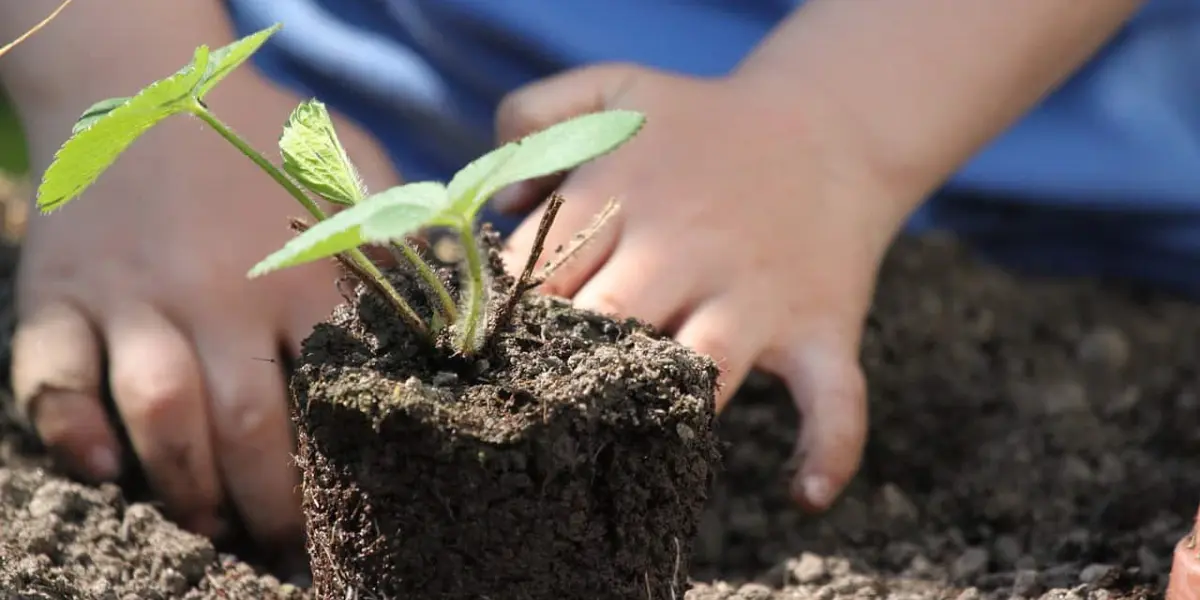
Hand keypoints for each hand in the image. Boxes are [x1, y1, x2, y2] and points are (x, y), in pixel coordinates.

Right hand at [10, 75, 399, 564]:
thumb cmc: (256, 135)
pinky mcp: (59, 293)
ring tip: (210, 529)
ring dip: (185, 488)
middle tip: (283, 549)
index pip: (333, 393)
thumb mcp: (344, 165)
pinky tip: (103, 472)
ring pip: (159, 415)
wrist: (135, 77)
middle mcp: (216, 291)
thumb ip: (395, 230)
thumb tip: (458, 291)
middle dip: (269, 508)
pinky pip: (51, 377)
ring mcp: (133, 294)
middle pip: (247, 426)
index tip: (356, 518)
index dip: (346, 470)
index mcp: (298, 270)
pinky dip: (69, 431)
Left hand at [495, 64, 915, 509]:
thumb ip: (534, 115)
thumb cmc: (704, 123)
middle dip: (565, 366)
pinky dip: (829, 449)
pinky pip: (834, 399)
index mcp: (626, 196)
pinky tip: (804, 494)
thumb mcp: (614, 89)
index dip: (507, 317)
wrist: (831, 125)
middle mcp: (686, 250)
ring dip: (660, 411)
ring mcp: (755, 296)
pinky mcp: (820, 329)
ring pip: (698, 370)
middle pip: (605, 322)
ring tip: (622, 450)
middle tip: (532, 409)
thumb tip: (498, 207)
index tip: (485, 353)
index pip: (542, 271)